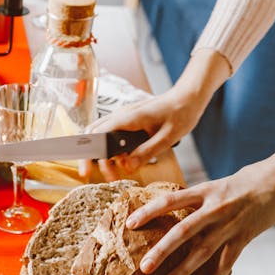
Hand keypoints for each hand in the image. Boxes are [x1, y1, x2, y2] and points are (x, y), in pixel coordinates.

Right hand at [80, 89, 201, 181]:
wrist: (188, 98)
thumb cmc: (181, 113)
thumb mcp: (168, 138)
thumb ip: (147, 152)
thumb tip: (127, 167)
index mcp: (130, 117)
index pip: (99, 134)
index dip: (89, 154)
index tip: (86, 171)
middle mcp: (122, 115)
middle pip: (94, 134)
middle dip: (91, 157)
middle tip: (102, 176)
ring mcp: (124, 116)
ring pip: (101, 133)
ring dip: (102, 154)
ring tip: (114, 172)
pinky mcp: (128, 120)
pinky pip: (112, 133)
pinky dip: (111, 148)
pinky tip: (122, 160)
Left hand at [125, 134, 274, 274]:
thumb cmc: (246, 181)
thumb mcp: (217, 184)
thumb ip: (199, 198)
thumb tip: (176, 209)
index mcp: (205, 190)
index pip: (170, 200)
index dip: (148, 211)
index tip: (130, 223)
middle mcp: (214, 207)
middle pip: (182, 231)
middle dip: (161, 250)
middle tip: (143, 267)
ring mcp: (230, 224)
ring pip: (202, 251)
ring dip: (183, 270)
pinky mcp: (244, 237)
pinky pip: (227, 262)